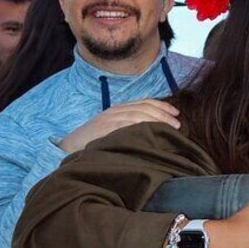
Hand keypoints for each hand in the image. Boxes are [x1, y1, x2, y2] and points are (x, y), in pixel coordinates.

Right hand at [59, 99, 180, 152]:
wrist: (71, 145)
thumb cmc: (97, 140)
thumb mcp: (115, 128)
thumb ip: (132, 125)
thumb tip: (156, 130)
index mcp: (120, 108)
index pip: (146, 102)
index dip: (163, 106)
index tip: (177, 113)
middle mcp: (116, 110)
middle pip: (145, 107)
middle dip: (164, 114)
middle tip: (178, 124)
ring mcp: (110, 118)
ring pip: (139, 115)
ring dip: (157, 121)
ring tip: (170, 129)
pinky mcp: (106, 128)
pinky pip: (127, 125)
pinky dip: (141, 127)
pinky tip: (152, 132)